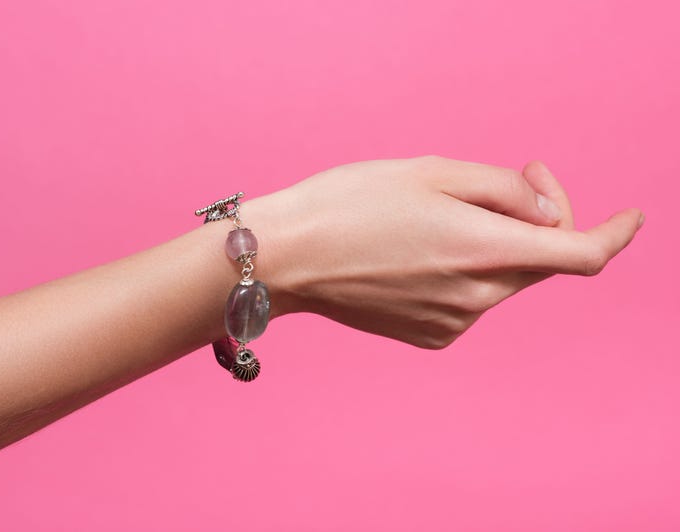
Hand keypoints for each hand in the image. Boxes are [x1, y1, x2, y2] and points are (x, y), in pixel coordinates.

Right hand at [245, 155, 642, 348]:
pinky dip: (465, 274)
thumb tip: (547, 212)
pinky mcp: (430, 336)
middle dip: (536, 220)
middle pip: (539, 261)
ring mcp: (452, 323)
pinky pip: (471, 302)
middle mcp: (476, 297)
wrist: (288, 257)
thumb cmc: (349, 203)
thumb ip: (506, 190)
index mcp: (482, 248)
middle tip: (507, 180)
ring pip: (504, 281)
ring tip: (439, 219)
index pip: (580, 254)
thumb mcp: (432, 170)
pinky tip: (418, 254)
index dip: (614, 233)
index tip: (630, 218)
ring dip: (495, 247)